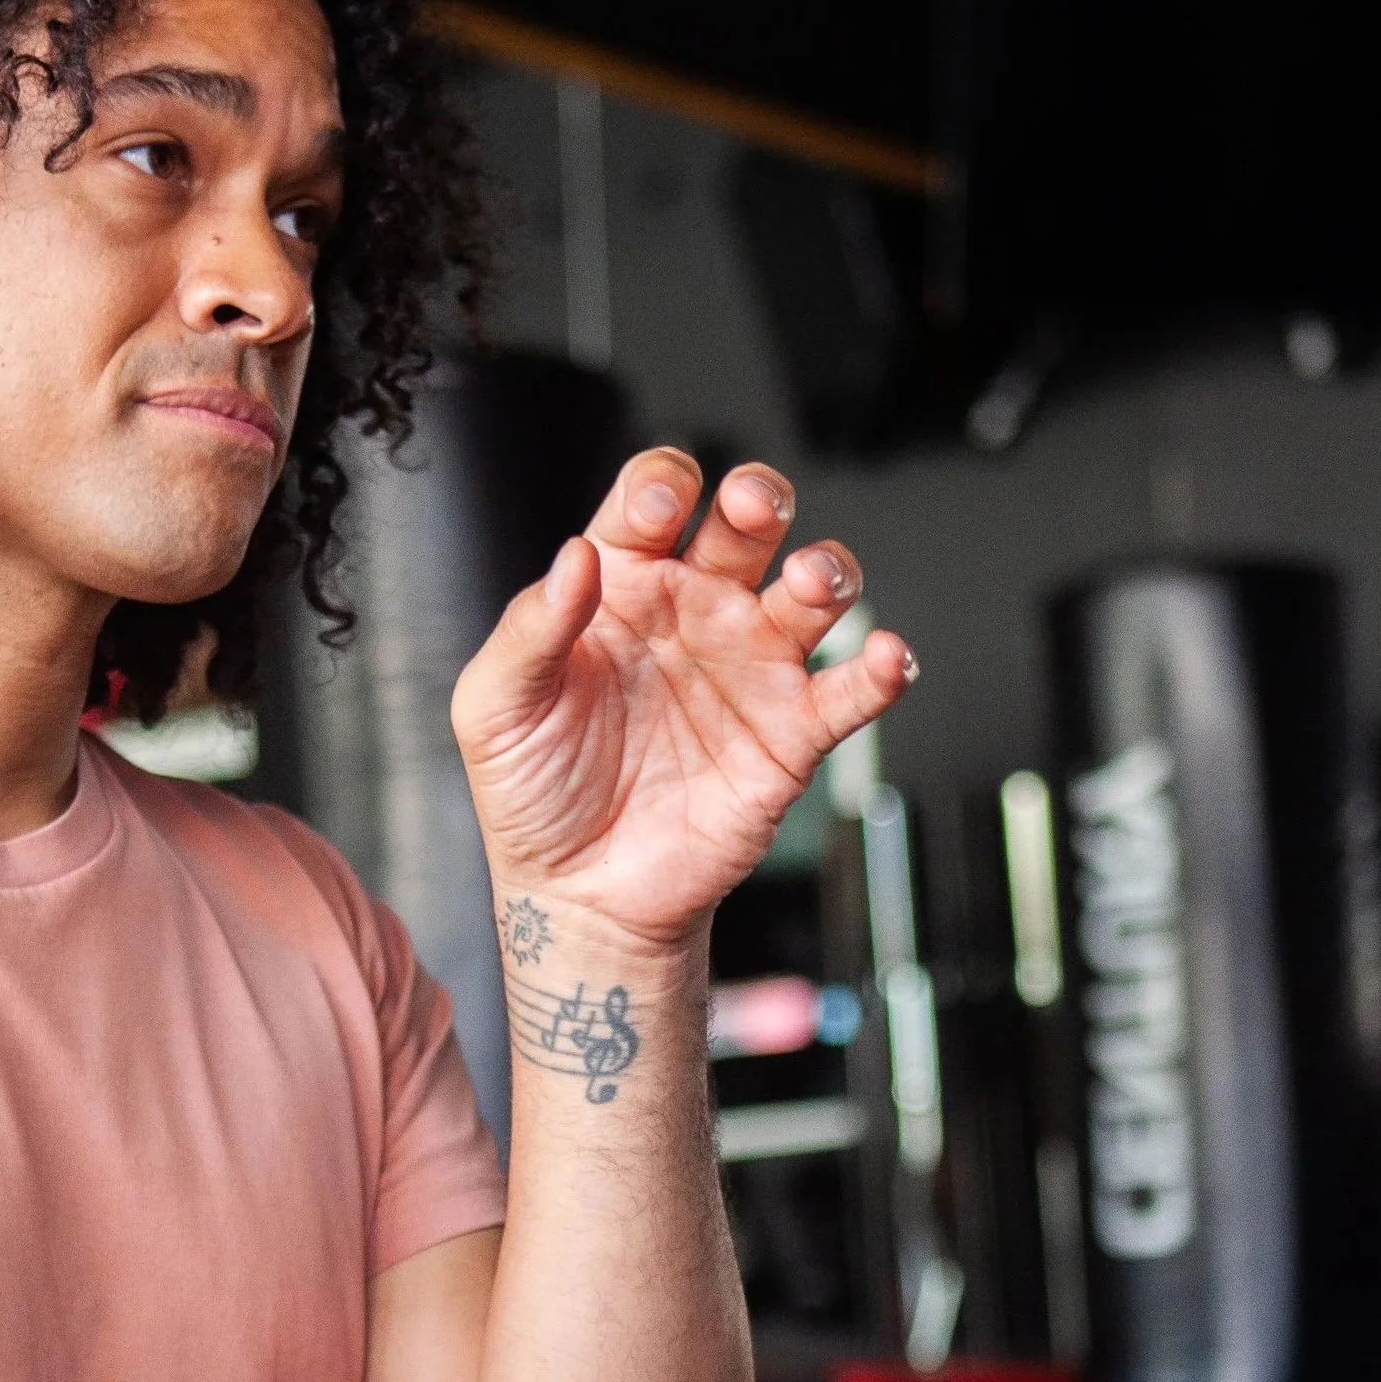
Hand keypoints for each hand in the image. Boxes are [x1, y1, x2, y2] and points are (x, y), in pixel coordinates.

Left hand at [450, 448, 913, 949]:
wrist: (578, 893)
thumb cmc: (534, 791)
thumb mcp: (495, 705)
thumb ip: (531, 627)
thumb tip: (575, 557)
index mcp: (622, 587)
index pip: (652, 504)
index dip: (661, 488)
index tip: (656, 512)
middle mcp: (695, 611)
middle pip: (746, 525)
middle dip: (759, 499)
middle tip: (752, 505)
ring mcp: (749, 667)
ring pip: (812, 592)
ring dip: (827, 571)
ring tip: (813, 582)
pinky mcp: (790, 734)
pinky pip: (850, 691)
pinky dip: (881, 670)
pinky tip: (885, 658)